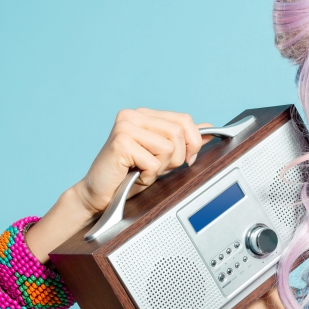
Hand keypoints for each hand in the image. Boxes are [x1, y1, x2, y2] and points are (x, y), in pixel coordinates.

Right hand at [73, 108, 213, 215]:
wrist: (100, 193)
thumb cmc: (128, 175)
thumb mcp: (162, 156)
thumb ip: (183, 140)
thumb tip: (209, 128)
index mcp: (144, 114)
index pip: (184, 119)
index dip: (193, 142)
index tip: (187, 159)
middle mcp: (133, 115)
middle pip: (179, 132)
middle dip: (178, 157)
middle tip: (160, 168)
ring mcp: (125, 126)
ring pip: (169, 147)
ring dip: (161, 167)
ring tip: (144, 170)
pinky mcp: (120, 142)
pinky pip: (153, 161)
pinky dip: (149, 175)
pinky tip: (135, 175)